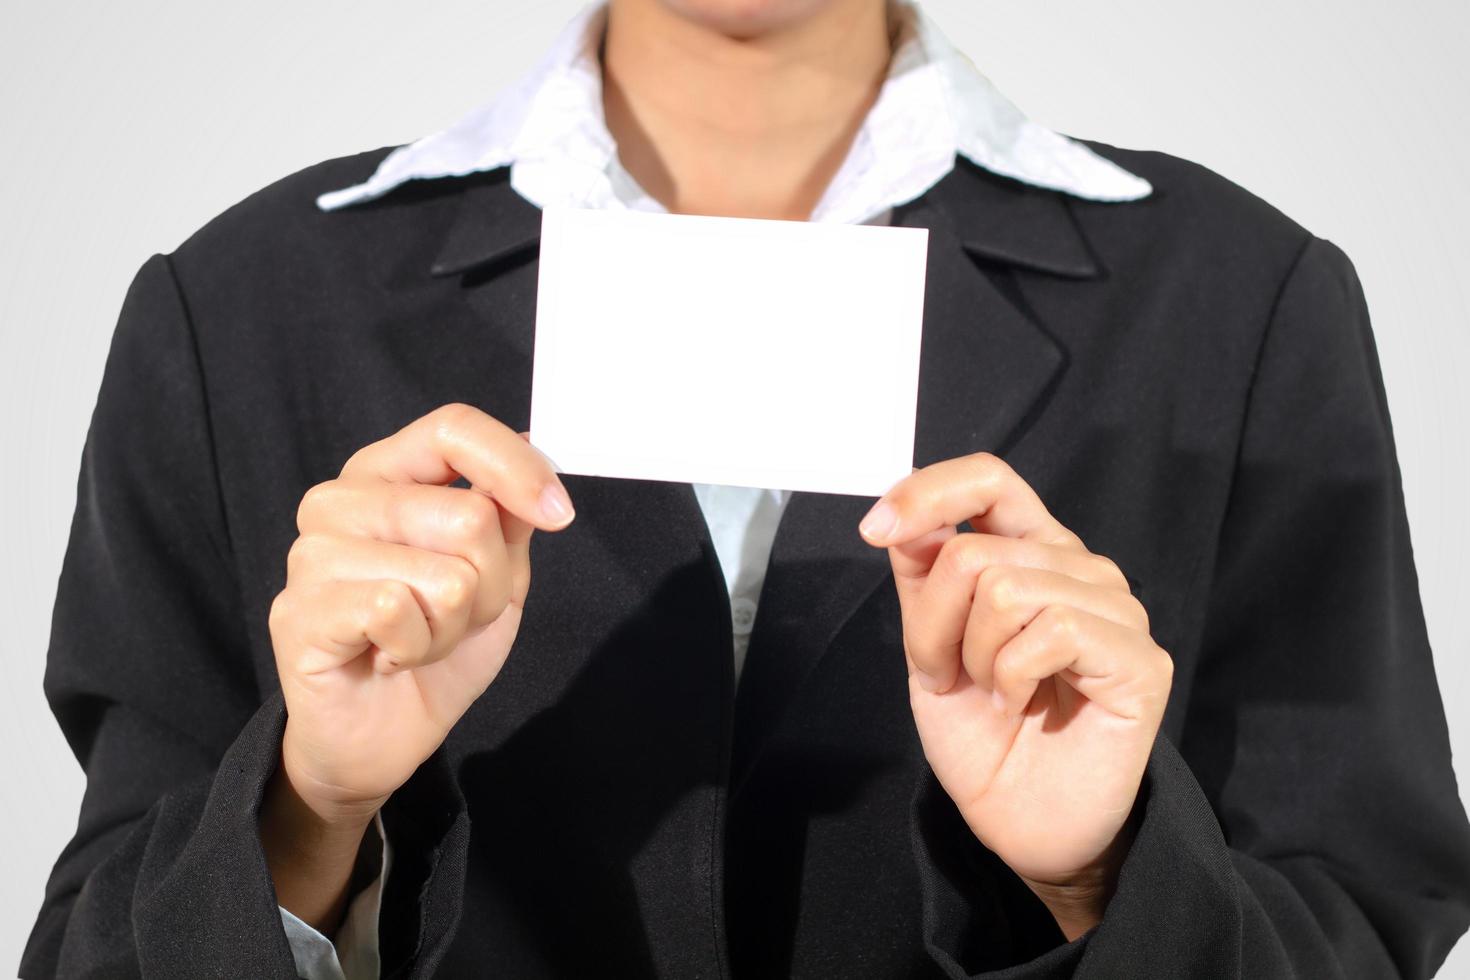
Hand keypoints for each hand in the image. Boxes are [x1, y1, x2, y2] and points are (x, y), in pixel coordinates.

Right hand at [260, 403, 573, 927]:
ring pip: (446, 574)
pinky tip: (388, 657)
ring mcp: (312, 554)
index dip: (516, 468)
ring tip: (416, 640)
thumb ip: (509, 513)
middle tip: (453, 617)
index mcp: (387, 474)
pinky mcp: (299, 611)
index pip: (453, 428)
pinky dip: (416, 647)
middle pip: (469, 515)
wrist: (381, 735)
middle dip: (491, 586)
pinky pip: (398, 611)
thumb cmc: (431, 646)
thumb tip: (537, 445)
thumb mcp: (495, 574)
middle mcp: (340, 500)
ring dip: (452, 626)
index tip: (559, 515)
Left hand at [859, 452, 1171, 939]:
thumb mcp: (930, 645)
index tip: (876, 530)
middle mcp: (1077, 566)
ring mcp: (1116, 608)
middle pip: (975, 550)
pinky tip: (1024, 706)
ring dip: (975, 657)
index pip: (989, 478)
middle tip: (953, 675)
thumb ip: (924, 577)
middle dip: (936, 625)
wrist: (1015, 820)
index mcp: (1030, 549)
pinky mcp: (1139, 657)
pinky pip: (1051, 631)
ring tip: (996, 694)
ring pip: (1007, 588)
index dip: (929, 491)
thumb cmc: (979, 733)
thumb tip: (903, 518)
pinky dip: (1013, 676)